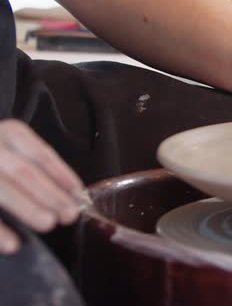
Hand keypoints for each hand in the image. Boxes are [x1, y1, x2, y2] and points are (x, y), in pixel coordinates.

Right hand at [0, 119, 83, 254]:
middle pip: (23, 171)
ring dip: (26, 207)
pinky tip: (12, 244)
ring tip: (48, 223)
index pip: (41, 155)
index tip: (78, 197)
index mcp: (10, 133)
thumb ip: (39, 169)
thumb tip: (71, 197)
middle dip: (49, 195)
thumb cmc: (1, 161)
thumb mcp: (16, 152)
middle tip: (69, 215)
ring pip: (1, 188)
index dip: (63, 177)